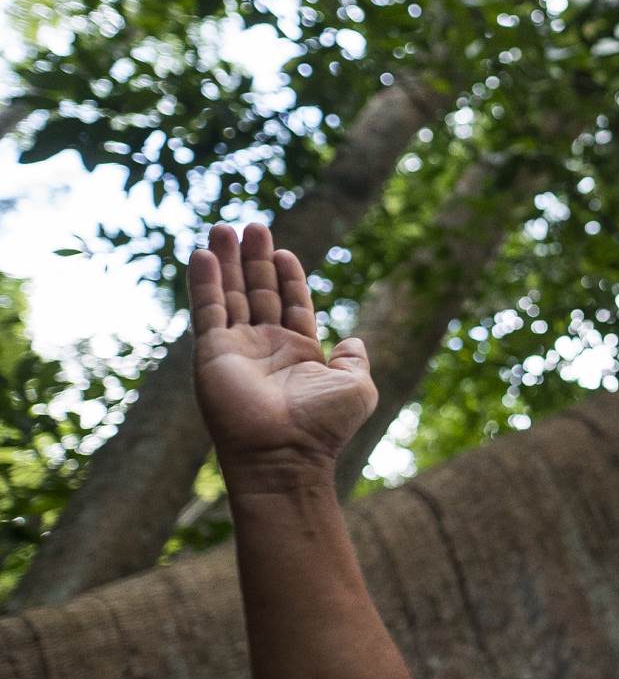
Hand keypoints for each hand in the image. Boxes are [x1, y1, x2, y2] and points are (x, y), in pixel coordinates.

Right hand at [190, 222, 376, 477]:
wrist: (285, 453)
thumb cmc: (324, 426)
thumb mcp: (357, 387)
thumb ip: (356, 360)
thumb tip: (355, 341)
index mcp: (299, 352)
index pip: (291, 303)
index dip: (288, 275)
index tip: (283, 249)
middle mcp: (265, 347)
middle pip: (258, 291)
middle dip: (254, 259)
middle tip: (251, 225)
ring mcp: (237, 348)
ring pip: (231, 294)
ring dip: (226, 261)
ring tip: (223, 227)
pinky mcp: (213, 352)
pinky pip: (207, 310)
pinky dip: (204, 281)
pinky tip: (202, 254)